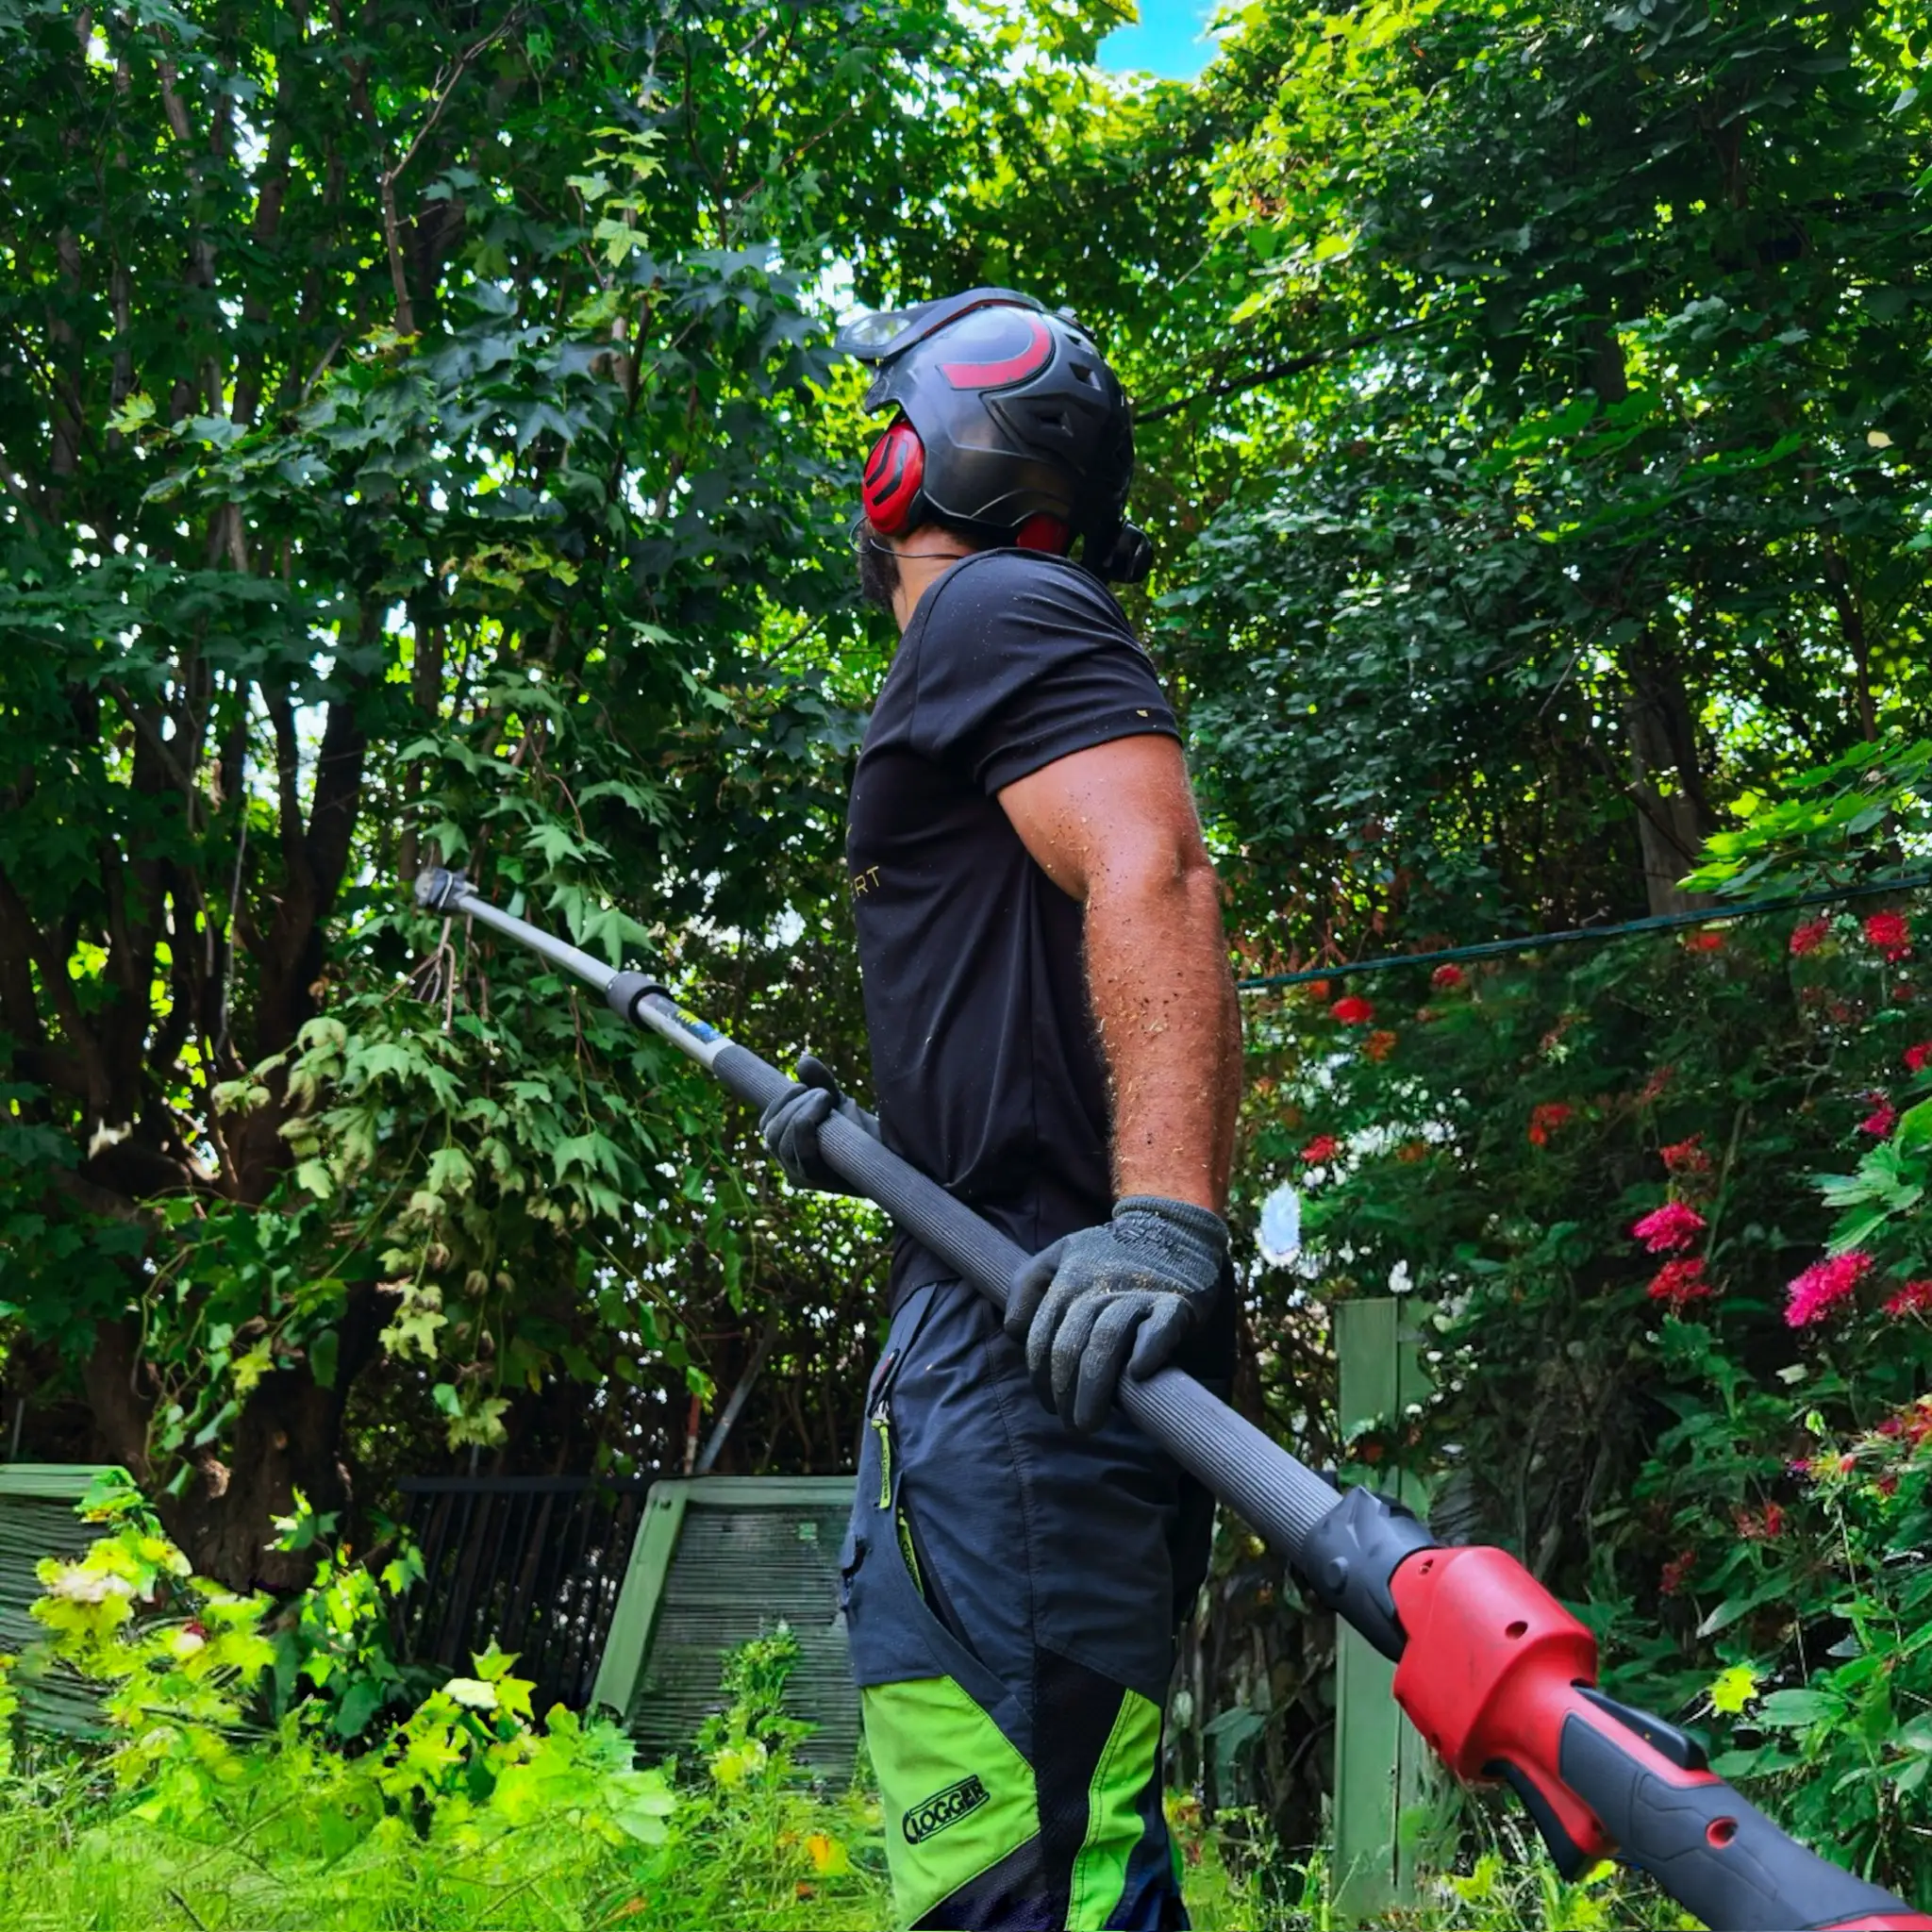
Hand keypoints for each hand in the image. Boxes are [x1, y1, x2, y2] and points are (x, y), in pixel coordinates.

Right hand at [757, 1055, 879, 1193]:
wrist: (889, 1152)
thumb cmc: (857, 1128)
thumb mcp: (835, 1100)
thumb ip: (818, 1081)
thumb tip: (803, 1060)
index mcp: (787, 1144)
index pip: (767, 1124)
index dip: (779, 1102)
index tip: (802, 1085)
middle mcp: (790, 1164)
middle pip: (773, 1134)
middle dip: (794, 1106)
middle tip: (824, 1092)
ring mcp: (804, 1176)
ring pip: (784, 1145)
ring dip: (801, 1114)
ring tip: (827, 1098)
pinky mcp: (821, 1182)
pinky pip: (804, 1157)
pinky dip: (808, 1129)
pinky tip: (826, 1112)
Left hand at [1004, 1196, 1227, 1433]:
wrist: (1173, 1227)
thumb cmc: (1108, 1252)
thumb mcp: (1058, 1254)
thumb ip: (1027, 1285)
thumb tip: (1014, 1333)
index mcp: (1067, 1278)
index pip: (1041, 1335)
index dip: (1040, 1375)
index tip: (1049, 1403)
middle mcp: (1098, 1284)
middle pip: (1071, 1343)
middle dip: (1064, 1390)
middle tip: (1070, 1423)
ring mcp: (1137, 1292)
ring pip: (1107, 1340)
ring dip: (1095, 1385)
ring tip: (1089, 1422)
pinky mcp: (1175, 1302)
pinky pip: (1160, 1327)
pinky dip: (1149, 1349)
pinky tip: (1138, 1374)